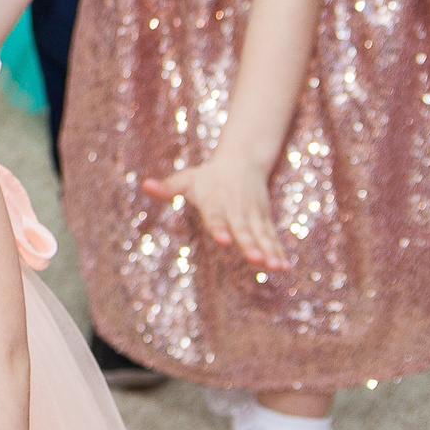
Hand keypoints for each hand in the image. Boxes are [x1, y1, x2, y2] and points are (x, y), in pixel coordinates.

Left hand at [142, 153, 285, 267]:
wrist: (241, 162)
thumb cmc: (207, 177)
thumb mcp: (185, 179)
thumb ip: (166, 188)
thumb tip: (144, 185)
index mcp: (215, 201)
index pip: (215, 216)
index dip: (219, 227)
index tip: (222, 241)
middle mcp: (236, 209)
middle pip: (243, 229)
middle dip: (249, 244)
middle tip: (255, 260)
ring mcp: (253, 215)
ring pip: (262, 235)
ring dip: (269, 251)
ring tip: (275, 267)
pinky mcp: (264, 220)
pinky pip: (273, 237)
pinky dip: (279, 250)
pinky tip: (285, 266)